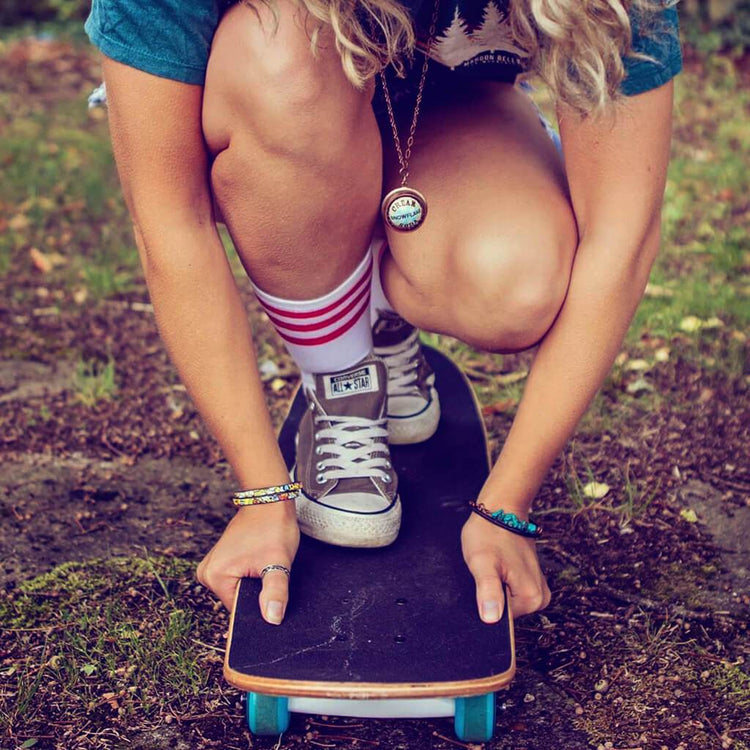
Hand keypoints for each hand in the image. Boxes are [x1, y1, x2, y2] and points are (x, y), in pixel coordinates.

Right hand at [197, 502, 299, 624]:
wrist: (269, 501)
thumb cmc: (273, 527)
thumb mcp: (278, 561)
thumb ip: (275, 592)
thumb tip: (272, 619)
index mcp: (214, 576)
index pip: (238, 611)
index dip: (259, 606)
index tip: (272, 593)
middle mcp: (207, 573)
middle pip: (237, 600)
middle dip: (256, 594)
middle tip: (271, 573)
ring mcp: (212, 566)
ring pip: (238, 590)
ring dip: (254, 585)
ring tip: (265, 565)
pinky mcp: (221, 561)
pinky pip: (237, 579)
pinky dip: (250, 576)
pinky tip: (260, 563)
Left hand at [460, 512, 549, 622]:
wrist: (502, 509)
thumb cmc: (490, 533)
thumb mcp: (482, 562)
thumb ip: (488, 591)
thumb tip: (491, 619)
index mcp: (532, 598)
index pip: (502, 623)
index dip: (486, 605)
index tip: (481, 585)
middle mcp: (540, 598)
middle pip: (506, 613)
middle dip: (490, 597)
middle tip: (484, 573)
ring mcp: (537, 589)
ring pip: (507, 602)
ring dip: (494, 589)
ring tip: (489, 569)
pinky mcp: (530, 580)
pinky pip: (511, 592)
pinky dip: (499, 583)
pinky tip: (494, 568)